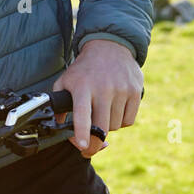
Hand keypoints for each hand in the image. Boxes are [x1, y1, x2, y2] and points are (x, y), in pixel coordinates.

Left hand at [53, 37, 143, 157]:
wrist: (109, 48)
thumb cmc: (84, 70)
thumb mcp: (65, 81)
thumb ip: (58, 104)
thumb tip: (58, 127)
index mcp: (82, 87)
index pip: (82, 114)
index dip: (82, 132)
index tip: (83, 145)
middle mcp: (103, 89)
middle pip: (101, 126)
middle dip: (94, 139)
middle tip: (88, 145)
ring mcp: (121, 90)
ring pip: (115, 126)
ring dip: (107, 127)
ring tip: (101, 113)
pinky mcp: (135, 92)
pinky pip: (129, 120)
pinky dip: (121, 121)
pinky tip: (114, 109)